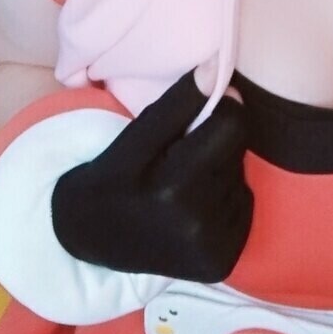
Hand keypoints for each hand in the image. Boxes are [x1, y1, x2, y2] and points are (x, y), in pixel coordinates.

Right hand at [50, 69, 253, 282]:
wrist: (88, 242)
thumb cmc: (109, 180)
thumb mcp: (132, 138)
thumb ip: (177, 103)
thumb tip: (218, 68)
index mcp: (173, 189)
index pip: (233, 125)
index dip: (220, 108)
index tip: (199, 111)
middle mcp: (198, 225)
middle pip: (238, 150)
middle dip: (215, 142)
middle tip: (180, 154)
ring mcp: (211, 249)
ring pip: (240, 178)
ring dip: (219, 171)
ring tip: (182, 182)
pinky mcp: (222, 264)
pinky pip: (244, 208)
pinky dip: (225, 200)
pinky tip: (194, 206)